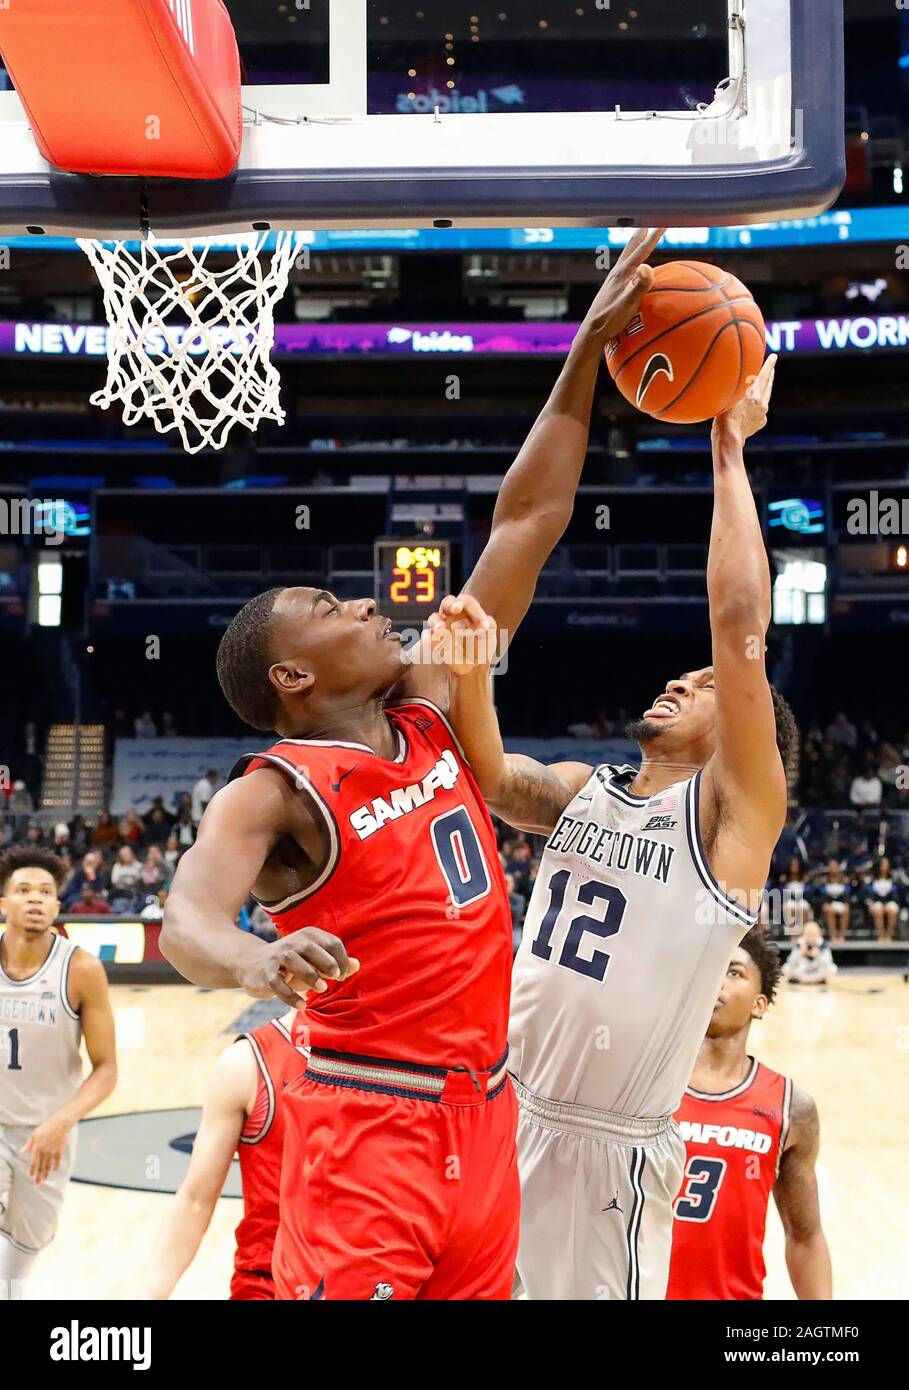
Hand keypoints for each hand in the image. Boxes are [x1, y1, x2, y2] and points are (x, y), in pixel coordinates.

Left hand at [21, 1113, 72, 1184]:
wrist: (60, 1123)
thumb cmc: (46, 1127)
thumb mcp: (34, 1134)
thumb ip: (28, 1144)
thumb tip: (21, 1152)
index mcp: (37, 1148)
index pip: (33, 1163)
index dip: (32, 1170)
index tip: (31, 1176)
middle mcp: (45, 1152)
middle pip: (41, 1167)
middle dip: (38, 1177)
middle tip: (37, 1185)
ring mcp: (52, 1152)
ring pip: (48, 1166)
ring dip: (45, 1175)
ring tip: (43, 1181)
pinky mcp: (60, 1151)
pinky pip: (57, 1162)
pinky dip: (55, 1167)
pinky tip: (53, 1171)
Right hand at [239, 928, 358, 1008]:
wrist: (252, 963)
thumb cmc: (291, 964)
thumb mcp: (313, 961)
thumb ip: (335, 962)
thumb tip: (356, 965)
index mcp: (308, 935)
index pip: (332, 943)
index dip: (342, 959)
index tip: (342, 975)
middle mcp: (293, 942)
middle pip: (313, 949)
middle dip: (328, 964)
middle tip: (334, 978)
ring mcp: (278, 957)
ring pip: (295, 963)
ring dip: (311, 977)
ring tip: (322, 989)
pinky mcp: (266, 974)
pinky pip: (279, 985)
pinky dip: (292, 997)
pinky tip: (302, 1005)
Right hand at [427, 594, 497, 675]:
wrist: (473, 665)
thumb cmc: (481, 645)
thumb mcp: (490, 636)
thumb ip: (488, 627)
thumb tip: (482, 627)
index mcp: (466, 610)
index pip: (467, 602)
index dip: (475, 610)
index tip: (485, 626)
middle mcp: (451, 615)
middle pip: (447, 603)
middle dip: (451, 604)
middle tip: (456, 608)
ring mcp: (440, 627)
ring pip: (434, 619)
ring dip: (437, 623)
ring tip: (441, 629)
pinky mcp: (433, 640)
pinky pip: (427, 636)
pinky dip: (428, 638)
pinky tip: (430, 640)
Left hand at [584, 226, 664, 343]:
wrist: (592, 331)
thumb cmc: (610, 320)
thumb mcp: (628, 304)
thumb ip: (639, 286)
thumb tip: (648, 267)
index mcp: (622, 273)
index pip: (642, 250)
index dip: (654, 236)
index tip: (664, 222)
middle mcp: (617, 272)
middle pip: (632, 246)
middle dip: (643, 232)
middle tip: (651, 218)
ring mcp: (614, 279)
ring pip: (627, 254)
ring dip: (636, 242)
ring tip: (642, 233)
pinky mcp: (612, 287)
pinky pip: (625, 265)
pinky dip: (632, 257)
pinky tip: (633, 264)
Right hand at [715, 354, 777, 440]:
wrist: (729, 438)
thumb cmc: (722, 417)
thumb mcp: (726, 396)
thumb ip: (734, 386)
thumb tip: (733, 375)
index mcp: (754, 393)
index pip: (764, 374)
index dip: (769, 364)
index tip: (774, 356)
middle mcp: (761, 402)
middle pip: (768, 385)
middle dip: (770, 376)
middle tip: (771, 368)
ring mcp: (762, 414)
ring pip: (765, 399)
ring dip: (764, 391)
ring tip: (763, 387)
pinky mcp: (761, 422)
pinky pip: (760, 412)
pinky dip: (757, 408)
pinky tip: (750, 410)